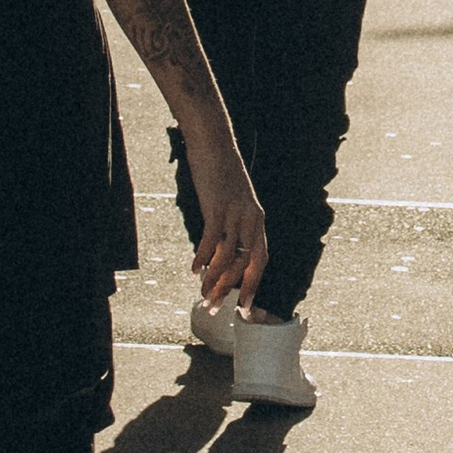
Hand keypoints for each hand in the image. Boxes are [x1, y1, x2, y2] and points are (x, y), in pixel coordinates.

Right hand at [186, 127, 267, 309]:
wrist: (215, 142)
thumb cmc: (221, 174)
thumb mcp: (232, 203)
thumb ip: (231, 227)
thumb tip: (220, 253)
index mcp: (257, 220)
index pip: (260, 261)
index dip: (252, 285)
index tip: (244, 308)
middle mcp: (252, 219)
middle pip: (246, 265)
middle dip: (231, 291)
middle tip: (216, 309)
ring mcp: (236, 213)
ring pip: (228, 257)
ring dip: (214, 280)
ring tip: (201, 294)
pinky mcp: (218, 206)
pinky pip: (212, 239)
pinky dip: (202, 258)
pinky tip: (192, 270)